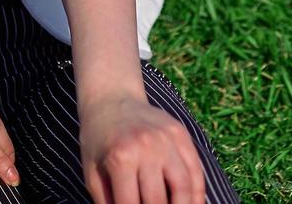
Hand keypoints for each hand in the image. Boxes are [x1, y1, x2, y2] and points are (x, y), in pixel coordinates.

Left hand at [78, 93, 205, 203]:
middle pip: (159, 200)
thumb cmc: (98, 141)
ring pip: (185, 187)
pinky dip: (198, 192)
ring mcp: (167, 139)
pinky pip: (195, 169)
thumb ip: (108, 202)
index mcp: (120, 158)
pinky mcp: (181, 134)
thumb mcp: (93, 174)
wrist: (111, 99)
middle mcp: (146, 148)